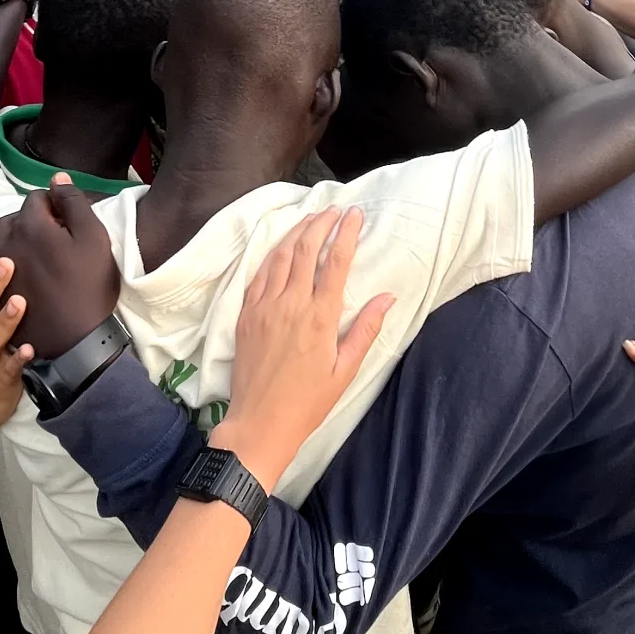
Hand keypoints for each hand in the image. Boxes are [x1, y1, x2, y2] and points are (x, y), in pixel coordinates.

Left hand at [0, 174, 119, 358]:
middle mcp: (3, 242)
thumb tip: (56, 178)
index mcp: (30, 226)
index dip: (53, 205)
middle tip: (48, 236)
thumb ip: (73, 202)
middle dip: (28, 221)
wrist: (77, 339)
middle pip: (12, 219)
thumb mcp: (94, 238)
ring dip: (3, 239)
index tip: (65, 219)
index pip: (37, 200)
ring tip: (19, 248)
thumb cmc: (90, 286)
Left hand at [211, 208, 394, 490]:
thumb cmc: (307, 402)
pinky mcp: (246, 313)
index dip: (347, 233)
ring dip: (298, 231)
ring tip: (312, 218)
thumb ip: (365, 329)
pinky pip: (260, 273)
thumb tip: (388, 297)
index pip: (336, 262)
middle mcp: (291, 303)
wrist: (259, 423)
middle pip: (307, 248)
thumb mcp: (345, 370)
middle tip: (335, 209)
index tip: (355, 215)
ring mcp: (265, 306)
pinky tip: (282, 246)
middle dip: (322, 223)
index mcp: (320, 317)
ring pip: (281, 255)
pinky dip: (274, 253)